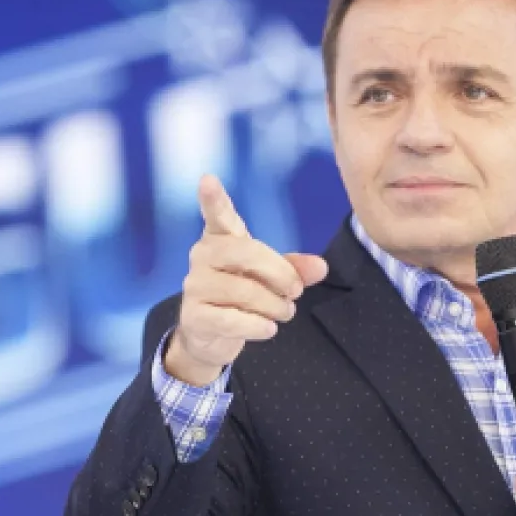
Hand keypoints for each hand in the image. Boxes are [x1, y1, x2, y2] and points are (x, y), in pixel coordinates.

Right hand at [165, 174, 328, 385]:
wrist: (212, 336)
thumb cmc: (243, 295)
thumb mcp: (272, 277)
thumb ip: (295, 268)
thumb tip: (321, 267)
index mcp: (221, 238)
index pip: (218, 215)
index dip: (213, 199)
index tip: (209, 180)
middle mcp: (202, 256)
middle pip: (246, 253)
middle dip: (280, 274)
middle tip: (296, 292)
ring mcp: (194, 286)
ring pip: (244, 291)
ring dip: (274, 306)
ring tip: (284, 312)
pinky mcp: (194, 316)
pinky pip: (232, 320)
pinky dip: (258, 326)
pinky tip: (268, 328)